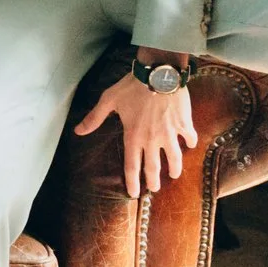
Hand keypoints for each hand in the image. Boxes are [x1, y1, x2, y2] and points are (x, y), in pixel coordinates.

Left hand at [71, 62, 198, 198]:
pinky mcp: (184, 124)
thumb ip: (94, 118)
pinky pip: (189, 137)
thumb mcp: (108, 101)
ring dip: (174, 168)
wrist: (158, 74)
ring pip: (174, 158)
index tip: (134, 193)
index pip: (132, 166)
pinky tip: (189, 145)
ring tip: (174, 174)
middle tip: (154, 189)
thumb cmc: (131, 86)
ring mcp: (170, 133)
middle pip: (153, 167)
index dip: (132, 182)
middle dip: (153, 180)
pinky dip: (190, 142)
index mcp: (133, 136)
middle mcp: (152, 140)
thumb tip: (78, 132)